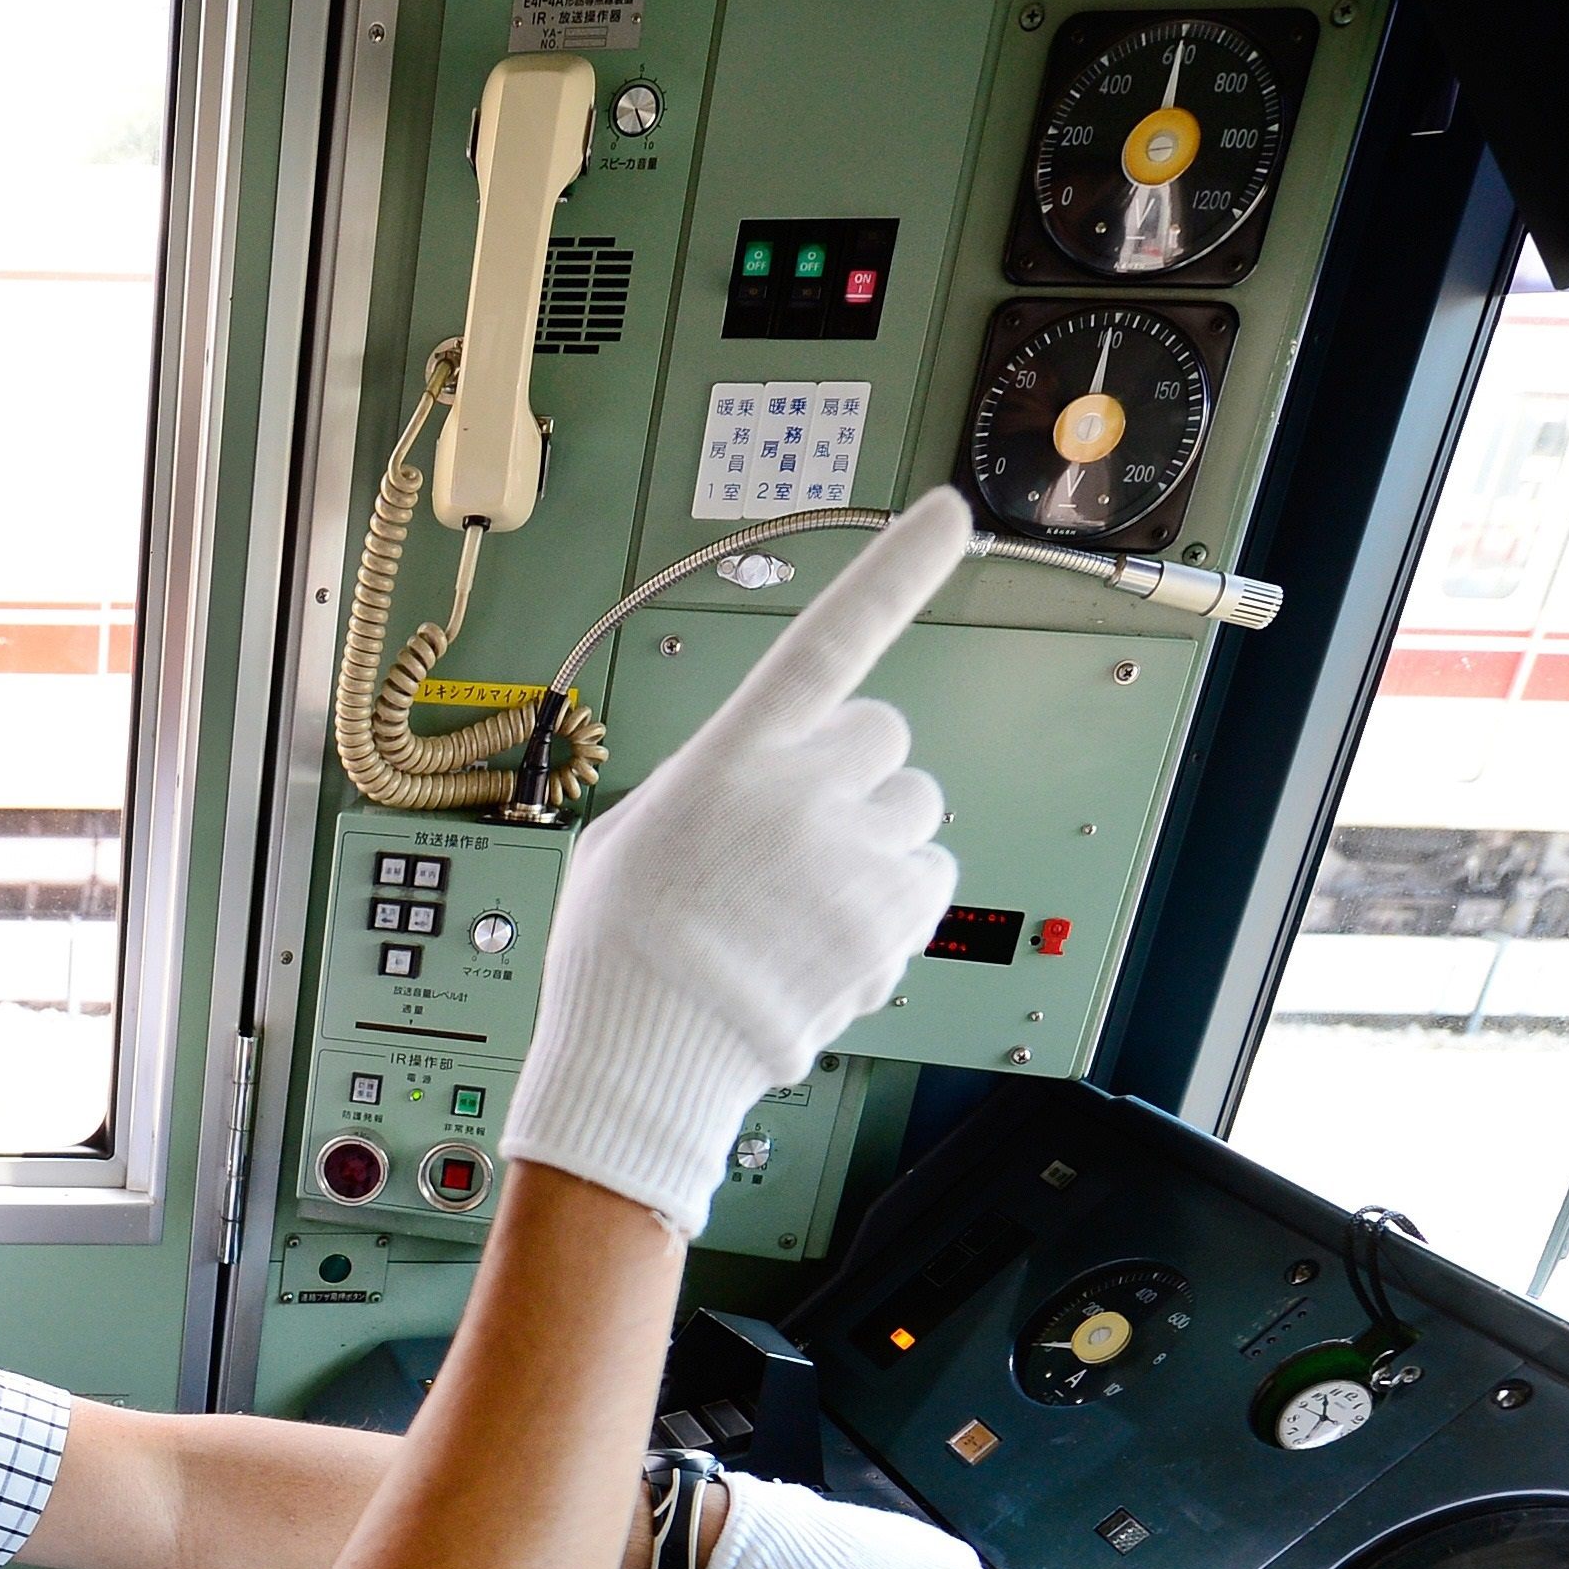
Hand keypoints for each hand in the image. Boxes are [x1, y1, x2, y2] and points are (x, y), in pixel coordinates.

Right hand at [501, 488, 967, 1227]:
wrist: (645, 1052)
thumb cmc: (621, 952)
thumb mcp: (635, 833)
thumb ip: (713, 785)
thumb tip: (755, 788)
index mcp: (731, 755)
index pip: (825, 639)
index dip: (892, 572)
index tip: (946, 516)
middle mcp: (800, 792)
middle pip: (882, 739)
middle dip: (855, 778)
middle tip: (804, 836)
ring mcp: (851, 856)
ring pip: (915, 813)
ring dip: (877, 846)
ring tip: (809, 904)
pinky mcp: (889, 919)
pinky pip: (930, 882)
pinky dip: (893, 909)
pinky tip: (829, 942)